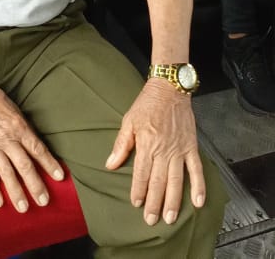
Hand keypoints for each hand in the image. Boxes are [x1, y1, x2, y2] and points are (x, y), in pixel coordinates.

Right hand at [0, 81, 63, 210]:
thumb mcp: (16, 111)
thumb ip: (25, 129)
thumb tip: (36, 147)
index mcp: (20, 128)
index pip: (38, 149)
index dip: (50, 164)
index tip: (60, 177)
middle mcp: (8, 140)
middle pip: (25, 166)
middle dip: (36, 185)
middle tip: (44, 201)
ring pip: (7, 174)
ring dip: (16, 192)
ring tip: (24, 208)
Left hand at [106, 80, 204, 224]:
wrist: (170, 88)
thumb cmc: (147, 104)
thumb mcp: (129, 121)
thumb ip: (121, 144)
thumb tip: (110, 164)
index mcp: (146, 143)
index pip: (141, 173)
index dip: (138, 190)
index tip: (136, 204)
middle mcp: (163, 149)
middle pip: (158, 181)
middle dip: (155, 203)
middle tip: (152, 220)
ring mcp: (179, 149)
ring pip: (176, 180)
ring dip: (174, 200)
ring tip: (170, 217)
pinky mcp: (191, 147)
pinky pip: (196, 169)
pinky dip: (199, 186)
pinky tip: (198, 202)